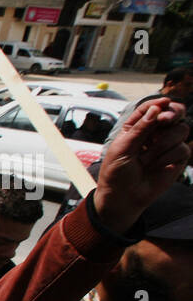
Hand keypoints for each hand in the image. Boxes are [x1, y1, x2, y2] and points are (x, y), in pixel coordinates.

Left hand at [96, 97, 188, 231]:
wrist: (122, 197)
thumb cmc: (116, 172)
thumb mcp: (122, 148)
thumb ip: (140, 128)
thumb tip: (157, 108)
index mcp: (138, 127)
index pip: (153, 108)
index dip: (159, 104)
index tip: (163, 103)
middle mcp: (155, 133)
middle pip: (175, 112)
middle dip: (173, 113)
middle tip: (165, 121)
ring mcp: (168, 144)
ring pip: (181, 129)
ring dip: (163, 143)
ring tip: (145, 159)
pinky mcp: (177, 158)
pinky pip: (182, 149)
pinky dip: (167, 157)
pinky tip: (155, 167)